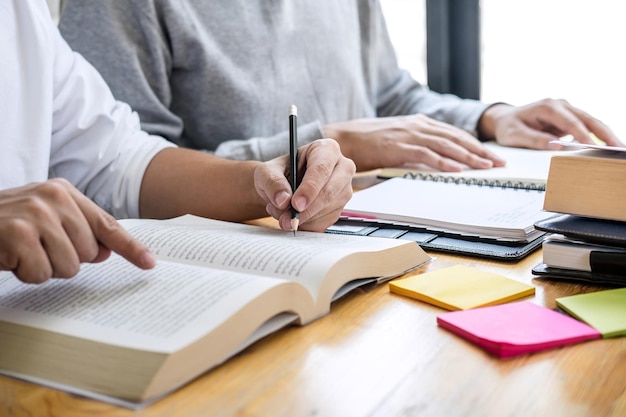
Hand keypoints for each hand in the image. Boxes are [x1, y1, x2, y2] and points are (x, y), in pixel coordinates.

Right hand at [0, 179, 155, 283]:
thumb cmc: (3, 226)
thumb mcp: (43, 221)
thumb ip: (77, 232)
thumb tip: (105, 252)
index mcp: (64, 191)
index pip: (107, 224)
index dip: (130, 247)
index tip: (150, 263)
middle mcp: (53, 197)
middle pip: (89, 253)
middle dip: (64, 260)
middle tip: (36, 249)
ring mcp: (36, 213)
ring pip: (68, 267)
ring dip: (43, 269)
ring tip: (21, 252)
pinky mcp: (19, 233)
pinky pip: (42, 273)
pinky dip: (25, 274)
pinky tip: (9, 258)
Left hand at [254, 139, 354, 231]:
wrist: (283, 187)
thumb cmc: (279, 173)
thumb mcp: (267, 172)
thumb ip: (272, 182)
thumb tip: (283, 200)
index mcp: (326, 149)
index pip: (321, 169)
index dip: (309, 188)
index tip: (296, 204)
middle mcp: (341, 168)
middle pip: (330, 192)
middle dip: (307, 209)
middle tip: (287, 219)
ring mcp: (343, 189)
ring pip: (328, 209)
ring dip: (303, 218)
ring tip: (282, 213)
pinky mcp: (340, 208)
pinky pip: (326, 222)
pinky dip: (307, 225)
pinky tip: (294, 217)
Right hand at [323, 115, 505, 171]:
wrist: (342, 138)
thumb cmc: (366, 141)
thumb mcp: (396, 138)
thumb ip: (415, 145)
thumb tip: (434, 160)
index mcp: (418, 122)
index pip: (453, 133)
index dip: (474, 144)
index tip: (490, 156)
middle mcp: (417, 125)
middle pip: (455, 137)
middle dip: (479, 150)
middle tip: (498, 163)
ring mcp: (408, 134)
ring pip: (445, 145)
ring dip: (468, 157)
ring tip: (485, 167)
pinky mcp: (397, 147)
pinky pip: (426, 154)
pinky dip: (443, 162)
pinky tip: (457, 170)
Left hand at [479, 99, 623, 148]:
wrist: (505, 119)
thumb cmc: (508, 127)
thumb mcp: (514, 135)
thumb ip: (534, 140)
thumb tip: (555, 147)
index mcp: (548, 106)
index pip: (570, 121)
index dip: (583, 134)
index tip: (593, 146)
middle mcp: (560, 105)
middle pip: (588, 119)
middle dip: (604, 133)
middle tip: (617, 147)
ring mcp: (567, 111)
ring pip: (591, 122)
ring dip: (606, 135)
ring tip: (618, 148)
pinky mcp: (569, 119)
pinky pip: (586, 127)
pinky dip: (598, 136)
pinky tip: (607, 147)